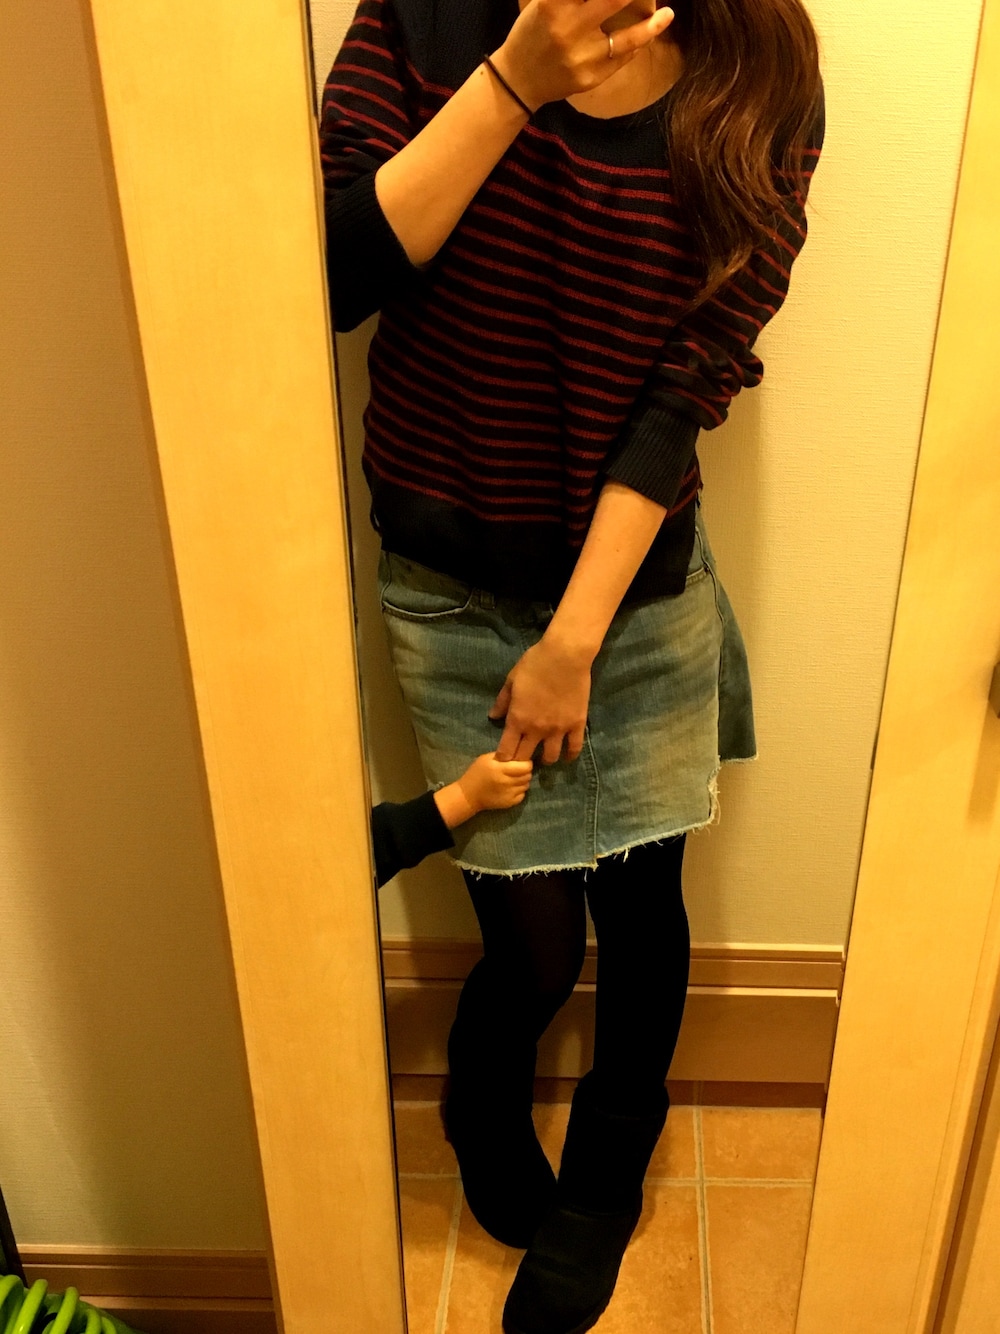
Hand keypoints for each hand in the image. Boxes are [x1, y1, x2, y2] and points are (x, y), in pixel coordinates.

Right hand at [434, 754, 533, 827]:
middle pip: (527, 776)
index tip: (522, 762)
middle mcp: (506, 782)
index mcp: (500, 769)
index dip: (527, 763)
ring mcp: (509, 794)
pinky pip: (523, 795)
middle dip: (526, 772)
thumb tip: (517, 753)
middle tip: (518, 770)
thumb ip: (502, 755)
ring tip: (514, 779)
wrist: (468, 795)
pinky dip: (520, 790)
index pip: (525, 767)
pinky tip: (512, 788)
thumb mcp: (485, 759)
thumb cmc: (475, 774)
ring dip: (523, 781)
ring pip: (526, 785)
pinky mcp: (509, 803)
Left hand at [490, 637, 591, 764]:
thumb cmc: (535, 663)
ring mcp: (558, 729)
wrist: (565, 655)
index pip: (506, 750)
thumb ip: (502, 701)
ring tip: (544, 756)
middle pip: (525, 758)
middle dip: (520, 762)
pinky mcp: (577, 725)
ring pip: (550, 757)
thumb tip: (493, 717)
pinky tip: (566, 756)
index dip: (503, 758)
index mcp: (518, 719)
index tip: (503, 759)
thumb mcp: (512, 680)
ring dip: (544, 759)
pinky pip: (574, 748)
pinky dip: (569, 755)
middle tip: (521, 761)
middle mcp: (536, 730)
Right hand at [493, 0, 674, 111]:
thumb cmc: (532, 31)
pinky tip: (648, 34)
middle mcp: (569, 30)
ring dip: (652, 25)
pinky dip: (637, 44)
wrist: (518, 80)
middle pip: (615, 0)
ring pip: (628, 38)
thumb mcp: (544, 1)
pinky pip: (622, 59)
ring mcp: (582, 58)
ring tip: (667, 15)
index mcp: (553, 5)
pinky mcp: (591, 78)